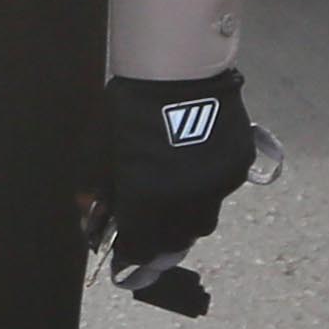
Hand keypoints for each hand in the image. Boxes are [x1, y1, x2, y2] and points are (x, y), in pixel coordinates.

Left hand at [88, 69, 267, 317]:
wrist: (177, 71)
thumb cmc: (128, 108)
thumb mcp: (98, 148)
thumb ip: (93, 190)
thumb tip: (91, 221)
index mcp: (148, 197)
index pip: (142, 248)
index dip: (132, 256)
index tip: (125, 257)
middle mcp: (186, 200)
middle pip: (177, 242)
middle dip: (159, 240)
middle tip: (149, 230)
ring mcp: (217, 186)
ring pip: (203, 222)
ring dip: (185, 220)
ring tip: (171, 201)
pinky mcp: (237, 169)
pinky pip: (221, 194)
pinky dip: (205, 192)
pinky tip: (192, 170)